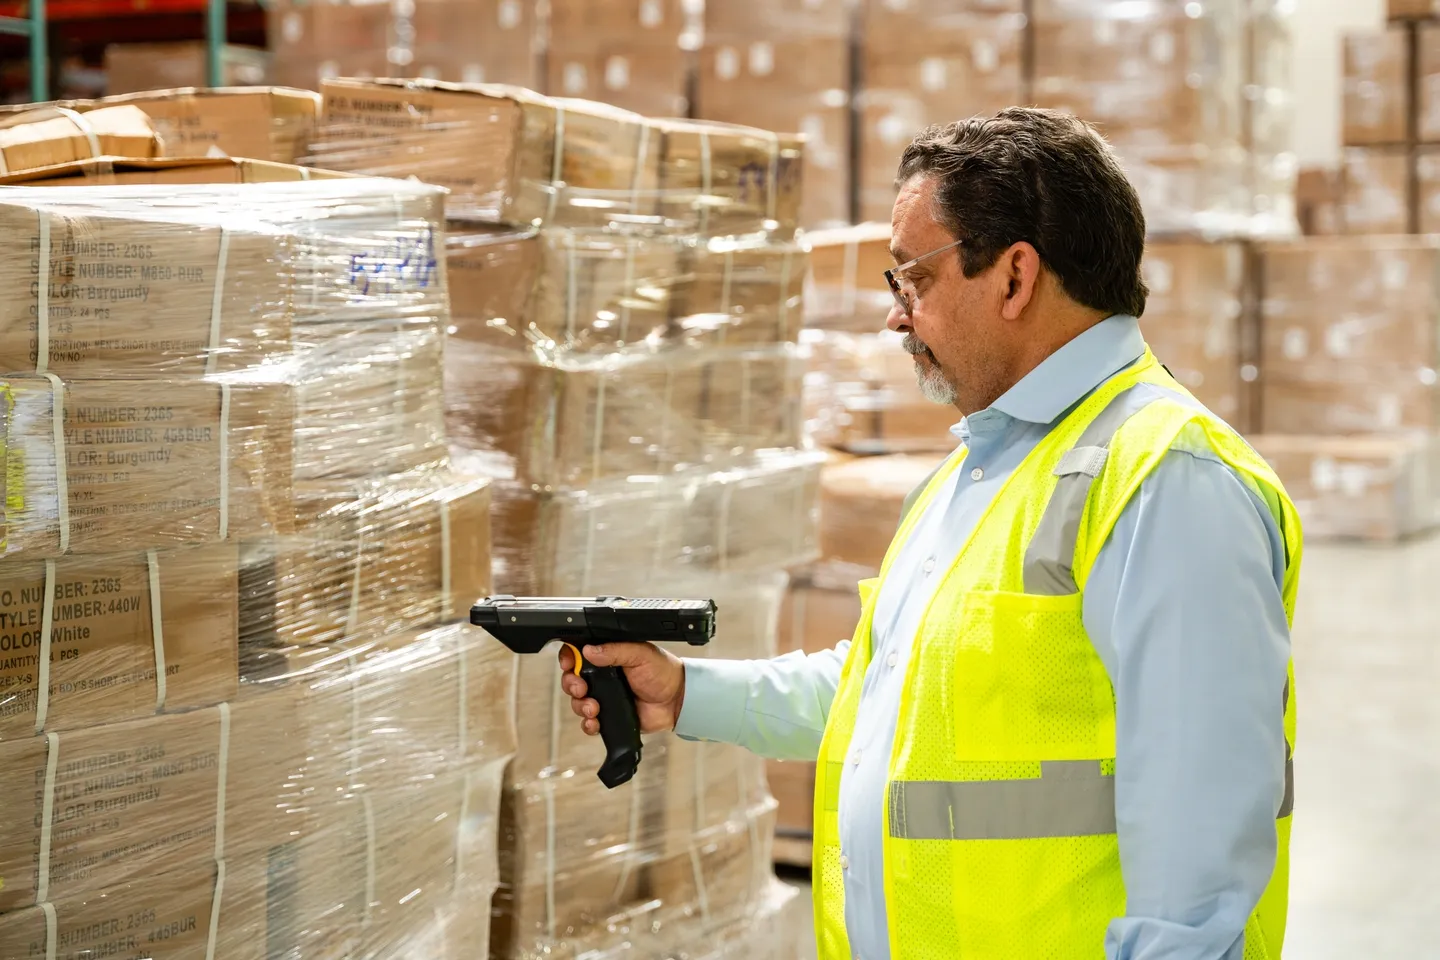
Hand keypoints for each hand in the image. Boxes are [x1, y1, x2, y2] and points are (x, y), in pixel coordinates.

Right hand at [559, 642, 684, 735]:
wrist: (677, 700)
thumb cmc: (662, 672)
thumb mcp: (639, 654)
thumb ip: (614, 651)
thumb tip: (588, 650)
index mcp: (608, 656)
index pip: (578, 654)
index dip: (569, 658)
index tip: (569, 664)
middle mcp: (602, 676)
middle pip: (572, 678)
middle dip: (571, 684)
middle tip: (581, 688)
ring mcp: (604, 696)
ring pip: (577, 701)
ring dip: (580, 705)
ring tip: (593, 708)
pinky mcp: (608, 716)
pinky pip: (589, 722)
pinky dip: (587, 724)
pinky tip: (595, 722)